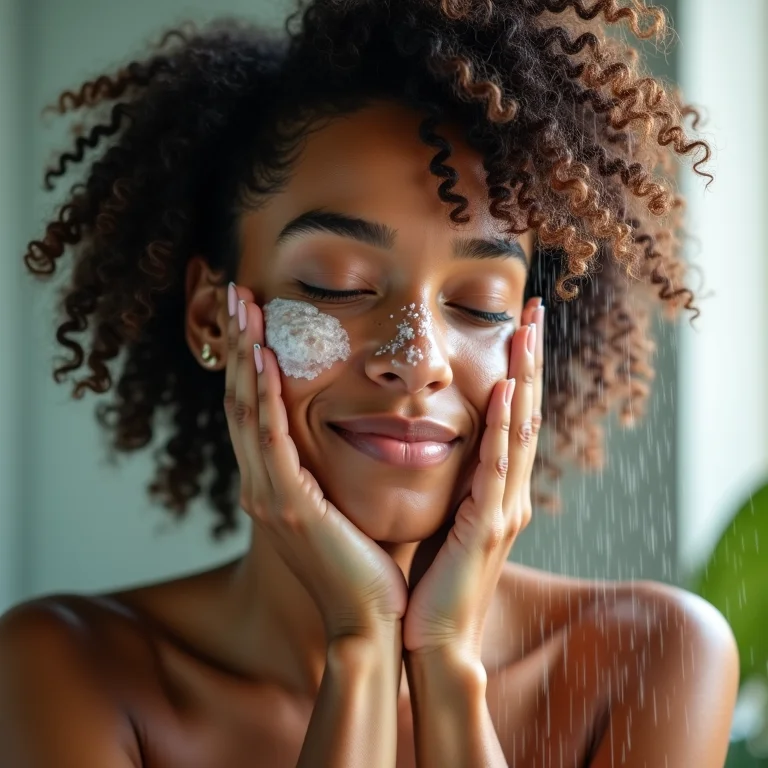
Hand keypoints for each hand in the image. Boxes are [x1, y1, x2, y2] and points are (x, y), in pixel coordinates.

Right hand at [225, 283, 407, 641]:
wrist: (370, 621)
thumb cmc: (364, 565)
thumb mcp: (338, 507)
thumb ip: (325, 471)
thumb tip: (336, 437)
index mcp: (275, 483)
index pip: (254, 409)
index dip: (247, 360)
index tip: (251, 315)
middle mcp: (262, 485)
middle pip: (239, 400)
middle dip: (236, 344)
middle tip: (234, 293)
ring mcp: (270, 495)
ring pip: (246, 411)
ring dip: (242, 354)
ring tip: (239, 305)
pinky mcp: (289, 506)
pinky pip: (270, 440)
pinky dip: (261, 396)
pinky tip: (260, 357)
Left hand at [403, 297, 544, 657]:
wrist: (433, 639)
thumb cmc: (433, 581)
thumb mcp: (446, 520)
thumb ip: (454, 485)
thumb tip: (438, 449)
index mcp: (497, 490)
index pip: (512, 417)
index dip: (518, 370)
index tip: (517, 327)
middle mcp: (510, 493)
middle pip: (526, 411)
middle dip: (531, 358)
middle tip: (534, 308)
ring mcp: (504, 509)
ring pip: (520, 429)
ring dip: (524, 376)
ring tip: (528, 329)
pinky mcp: (487, 527)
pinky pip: (496, 467)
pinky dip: (503, 428)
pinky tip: (505, 391)